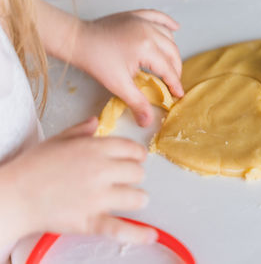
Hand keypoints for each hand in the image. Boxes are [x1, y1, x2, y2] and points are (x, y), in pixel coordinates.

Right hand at [0, 117, 156, 245]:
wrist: (14, 195)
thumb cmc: (33, 166)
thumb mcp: (57, 140)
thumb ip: (81, 130)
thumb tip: (95, 121)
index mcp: (95, 148)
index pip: (132, 149)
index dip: (138, 154)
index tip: (137, 158)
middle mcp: (101, 170)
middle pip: (138, 172)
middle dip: (134, 175)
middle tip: (127, 179)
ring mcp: (98, 197)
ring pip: (136, 197)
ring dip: (137, 198)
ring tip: (131, 198)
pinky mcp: (91, 220)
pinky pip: (121, 228)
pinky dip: (138, 233)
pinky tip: (151, 235)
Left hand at [74, 10, 183, 126]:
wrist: (78, 40)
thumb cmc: (95, 60)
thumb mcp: (118, 85)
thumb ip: (137, 103)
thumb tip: (147, 121)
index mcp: (146, 47)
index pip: (168, 69)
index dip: (175, 84)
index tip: (178, 94)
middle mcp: (148, 31)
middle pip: (172, 52)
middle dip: (176, 69)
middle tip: (173, 83)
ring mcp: (142, 21)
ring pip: (168, 36)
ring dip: (173, 51)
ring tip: (172, 65)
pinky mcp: (136, 16)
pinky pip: (158, 16)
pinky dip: (168, 23)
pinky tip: (175, 28)